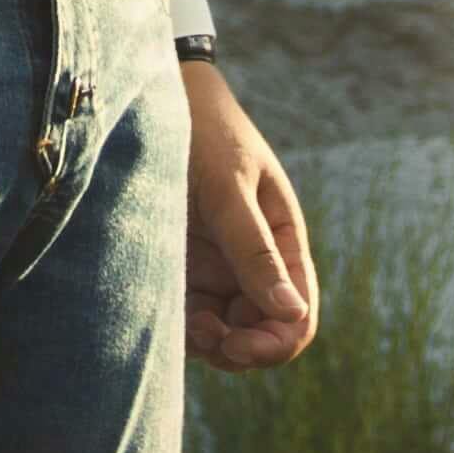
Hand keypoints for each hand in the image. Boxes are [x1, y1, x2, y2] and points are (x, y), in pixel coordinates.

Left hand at [181, 62, 316, 369]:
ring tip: (185, 324)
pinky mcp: (182, 270)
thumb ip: (254, 249)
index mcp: (282, 241)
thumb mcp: (230, 189)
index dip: (277, 343)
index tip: (241, 345)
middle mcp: (254, 263)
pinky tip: (166, 315)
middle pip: (263, 336)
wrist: (154, 101)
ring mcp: (218, 270)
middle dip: (239, 350)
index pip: (299, 316)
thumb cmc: (202, 133)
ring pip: (226, 337)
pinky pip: (191, 320)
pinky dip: (183, 331)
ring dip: (210, 346)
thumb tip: (291, 312)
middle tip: (204, 335)